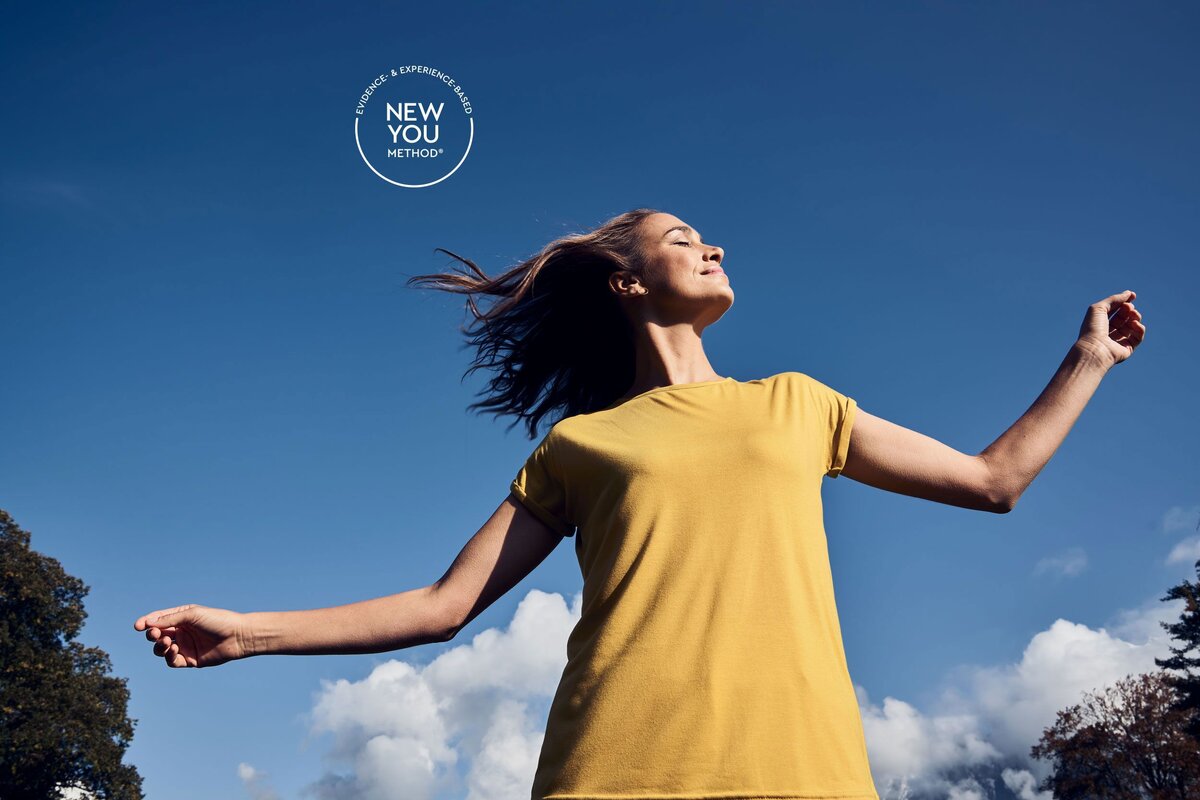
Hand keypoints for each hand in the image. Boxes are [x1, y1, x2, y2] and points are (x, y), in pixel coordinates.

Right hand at [133, 604, 250, 667]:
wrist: (237, 636)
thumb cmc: (217, 620)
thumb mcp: (192, 615)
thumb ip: (170, 619)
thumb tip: (148, 623)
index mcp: (182, 617)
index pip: (159, 619)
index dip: (147, 622)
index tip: (138, 626)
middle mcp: (181, 632)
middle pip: (157, 635)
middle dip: (152, 635)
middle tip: (154, 634)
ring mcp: (185, 646)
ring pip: (161, 649)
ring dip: (159, 647)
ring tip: (167, 642)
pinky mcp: (189, 660)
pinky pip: (171, 661)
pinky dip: (169, 657)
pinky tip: (175, 650)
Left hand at [1075, 290, 1144, 368]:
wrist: (1095, 349)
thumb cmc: (1093, 328)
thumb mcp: (1099, 308)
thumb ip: (1114, 299)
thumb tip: (1128, 293)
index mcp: (1100, 323)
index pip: (1115, 310)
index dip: (1124, 302)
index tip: (1132, 295)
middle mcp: (1109, 332)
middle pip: (1124, 317)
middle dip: (1129, 309)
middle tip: (1129, 307)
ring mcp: (1118, 341)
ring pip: (1132, 325)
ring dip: (1135, 317)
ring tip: (1133, 314)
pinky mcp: (1127, 348)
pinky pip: (1138, 336)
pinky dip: (1139, 328)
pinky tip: (1135, 324)